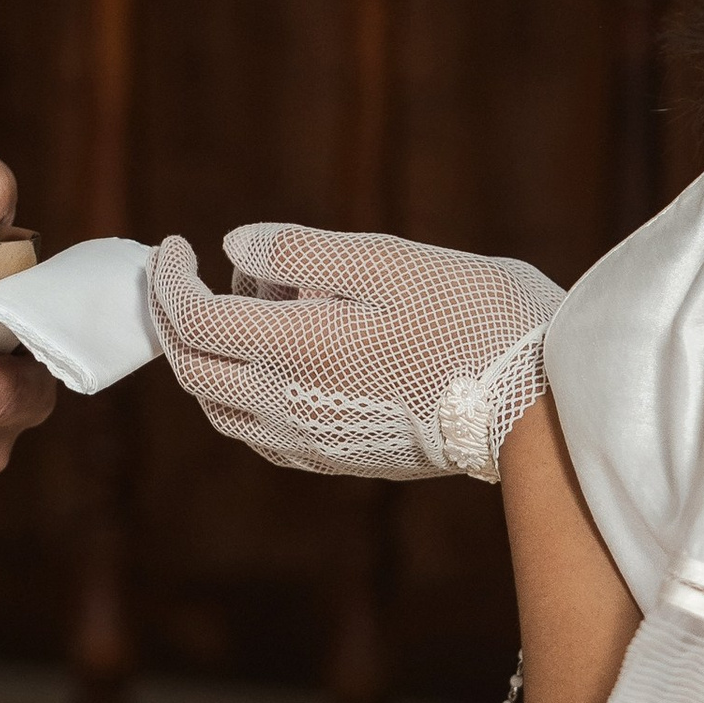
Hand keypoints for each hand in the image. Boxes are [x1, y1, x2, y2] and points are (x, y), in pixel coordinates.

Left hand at [149, 220, 566, 481]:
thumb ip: (303, 253)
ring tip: (250, 303)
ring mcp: (309, 442)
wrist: (533, 404)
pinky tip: (275, 355)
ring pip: (217, 406)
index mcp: (297, 350)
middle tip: (186, 271)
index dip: (169, 279)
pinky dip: (238, 390)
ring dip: (205, 353)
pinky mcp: (334, 459)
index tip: (177, 244)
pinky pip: (255, 431)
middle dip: (172, 314)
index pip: (192, 320)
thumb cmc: (474, 319)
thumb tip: (234, 247)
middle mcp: (289, 406)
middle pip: (191, 367)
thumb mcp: (390, 261)